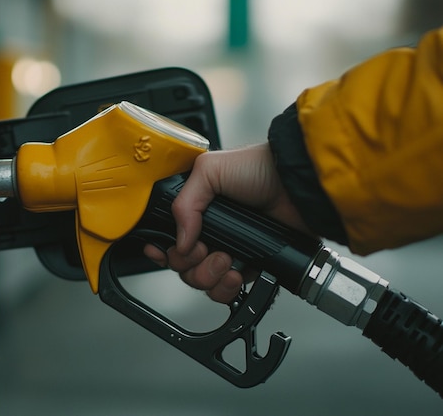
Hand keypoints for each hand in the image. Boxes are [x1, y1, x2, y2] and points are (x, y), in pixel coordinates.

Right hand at [144, 143, 309, 302]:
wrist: (296, 187)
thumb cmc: (260, 168)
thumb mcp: (210, 170)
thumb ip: (183, 203)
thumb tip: (179, 242)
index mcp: (195, 208)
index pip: (166, 236)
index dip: (161, 249)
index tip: (163, 252)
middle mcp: (208, 230)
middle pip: (181, 264)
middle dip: (190, 264)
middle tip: (204, 249)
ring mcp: (228, 249)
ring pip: (201, 280)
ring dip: (209, 275)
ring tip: (226, 260)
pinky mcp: (249, 265)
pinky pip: (227, 289)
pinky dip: (228, 287)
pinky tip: (237, 273)